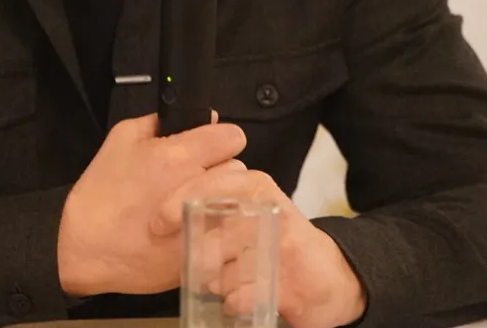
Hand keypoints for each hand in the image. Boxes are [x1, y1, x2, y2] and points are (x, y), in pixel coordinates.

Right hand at [57, 112, 246, 296]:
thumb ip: (160, 122)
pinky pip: (231, 233)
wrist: (88, 248)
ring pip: (237, 201)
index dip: (220, 140)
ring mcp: (204, 222)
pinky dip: (219, 229)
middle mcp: (197, 188)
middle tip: (195, 180)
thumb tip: (203, 117)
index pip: (232, 137)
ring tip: (195, 205)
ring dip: (222, 200)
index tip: (208, 149)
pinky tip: (195, 227)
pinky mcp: (205, 251)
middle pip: (237, 169)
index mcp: (178, 156)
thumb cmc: (102, 191)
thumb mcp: (121, 139)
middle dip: (220, 171)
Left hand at [151, 167, 366, 327]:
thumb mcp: (247, 213)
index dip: (181, 201)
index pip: (213, 185)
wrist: (329, 279)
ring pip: (224, 271)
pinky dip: (233, 301)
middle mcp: (271, 211)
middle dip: (200, 255)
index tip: (157, 222)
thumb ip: (213, 206)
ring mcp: (284, 247)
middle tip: (196, 263)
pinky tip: (240, 297)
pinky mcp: (291, 283)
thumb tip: (160, 215)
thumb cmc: (276, 242)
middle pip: (214, 234)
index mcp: (256, 188)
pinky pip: (240, 297)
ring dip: (217, 281)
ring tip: (228, 280)